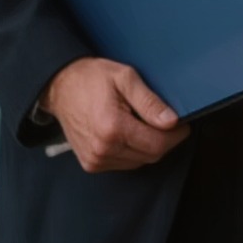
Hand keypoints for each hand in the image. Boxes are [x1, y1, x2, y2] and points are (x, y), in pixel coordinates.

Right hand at [42, 57, 188, 171]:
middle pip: (151, 155)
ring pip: (140, 161)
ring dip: (147, 146)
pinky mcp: (92, 164)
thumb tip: (171, 121)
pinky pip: (125, 164)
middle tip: (164, 122)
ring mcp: (96, 159)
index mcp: (112, 127)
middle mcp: (102, 149)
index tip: (181, 125)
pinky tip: (127, 134)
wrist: (60, 87)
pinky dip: (133, 151)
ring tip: (140, 124)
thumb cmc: (90, 78)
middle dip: (163, 140)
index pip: (158, 144)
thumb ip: (149, 101)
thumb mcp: (125, 78)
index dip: (175, 136)